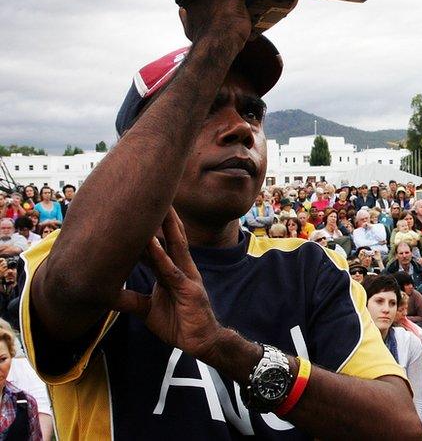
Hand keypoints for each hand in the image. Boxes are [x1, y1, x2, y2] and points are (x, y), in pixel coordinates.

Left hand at [112, 209, 222, 360]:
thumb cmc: (179, 324)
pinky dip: (160, 256)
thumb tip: (109, 296)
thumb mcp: (149, 310)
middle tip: (154, 192)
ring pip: (174, 246)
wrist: (200, 342)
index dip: (152, 227)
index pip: (162, 243)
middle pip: (172, 237)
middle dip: (163, 216)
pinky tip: (152, 243)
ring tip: (157, 206)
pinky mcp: (188, 289)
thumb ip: (133, 299)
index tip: (142, 207)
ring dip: (164, 227)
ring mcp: (187, 277)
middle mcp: (182, 268)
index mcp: (173, 271)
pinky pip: (171, 270)